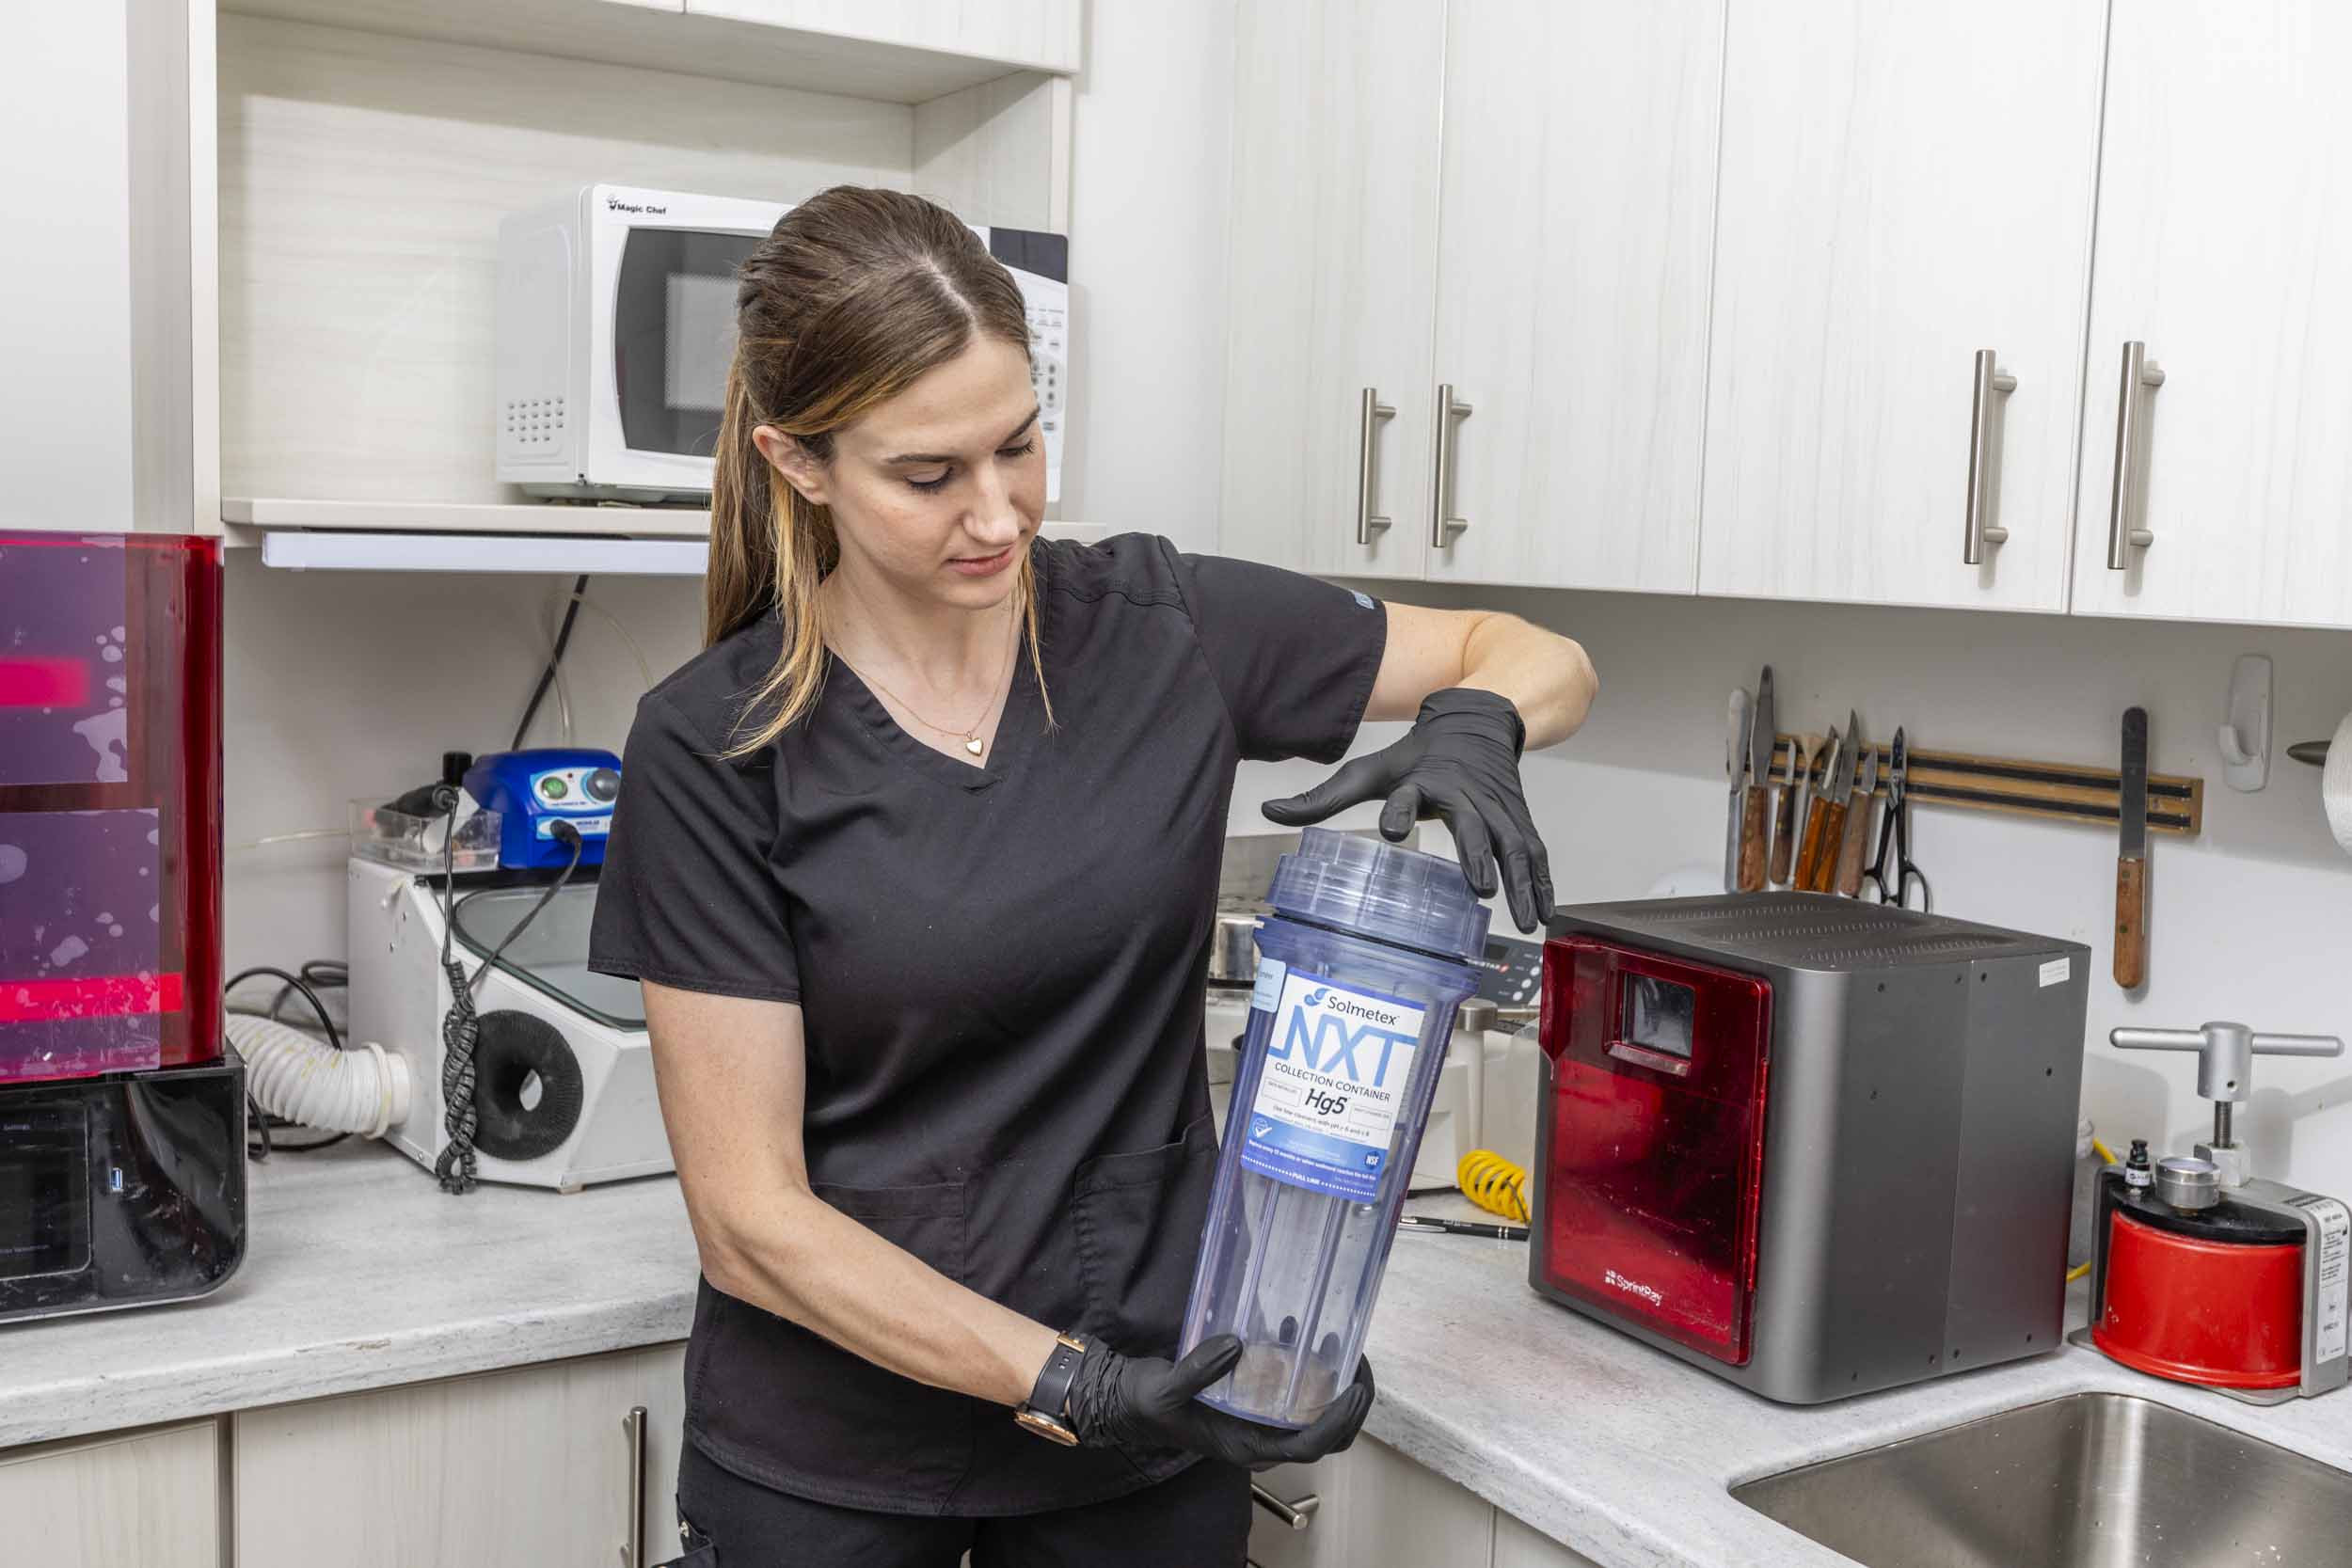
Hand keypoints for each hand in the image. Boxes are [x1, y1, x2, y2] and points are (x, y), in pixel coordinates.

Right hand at [1064, 1335, 1374, 1470]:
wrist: (1126, 1402)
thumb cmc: (1146, 1404)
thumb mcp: (1165, 1389)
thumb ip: (1198, 1371)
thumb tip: (1236, 1344)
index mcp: (1246, 1447)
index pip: (1308, 1446)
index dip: (1338, 1421)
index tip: (1354, 1388)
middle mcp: (1260, 1440)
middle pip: (1325, 1436)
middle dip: (1352, 1406)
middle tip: (1361, 1364)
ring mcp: (1259, 1423)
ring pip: (1315, 1417)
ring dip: (1338, 1389)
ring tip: (1347, 1348)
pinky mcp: (1253, 1403)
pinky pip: (1293, 1394)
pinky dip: (1310, 1370)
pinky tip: (1306, 1334)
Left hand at [1263, 688, 1553, 931]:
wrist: (1479, 720)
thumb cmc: (1419, 754)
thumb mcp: (1370, 770)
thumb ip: (1323, 797)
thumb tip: (1268, 810)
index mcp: (1423, 781)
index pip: (1407, 796)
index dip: (1399, 810)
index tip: (1392, 829)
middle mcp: (1465, 795)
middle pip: (1473, 826)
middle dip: (1477, 855)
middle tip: (1481, 887)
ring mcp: (1498, 809)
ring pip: (1514, 847)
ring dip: (1521, 883)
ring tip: (1523, 919)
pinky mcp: (1519, 819)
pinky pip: (1535, 854)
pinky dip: (1541, 884)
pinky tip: (1542, 915)